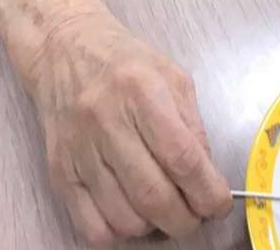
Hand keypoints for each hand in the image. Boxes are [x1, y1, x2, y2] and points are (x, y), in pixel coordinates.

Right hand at [31, 10, 231, 245]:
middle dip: (186, 219)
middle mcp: (107, 120)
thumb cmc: (124, 61)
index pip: (182, 157)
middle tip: (196, 215)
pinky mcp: (59, 171)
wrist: (64, 48)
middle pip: (154, 195)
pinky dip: (119, 234)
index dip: (207, 191)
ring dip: (154, 227)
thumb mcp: (171, 76)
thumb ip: (192, 124)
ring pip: (125, 218)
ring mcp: (79, 149)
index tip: (219, 204)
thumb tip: (205, 176)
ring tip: (164, 210)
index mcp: (142, 90)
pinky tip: (131, 213)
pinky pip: (91, 226)